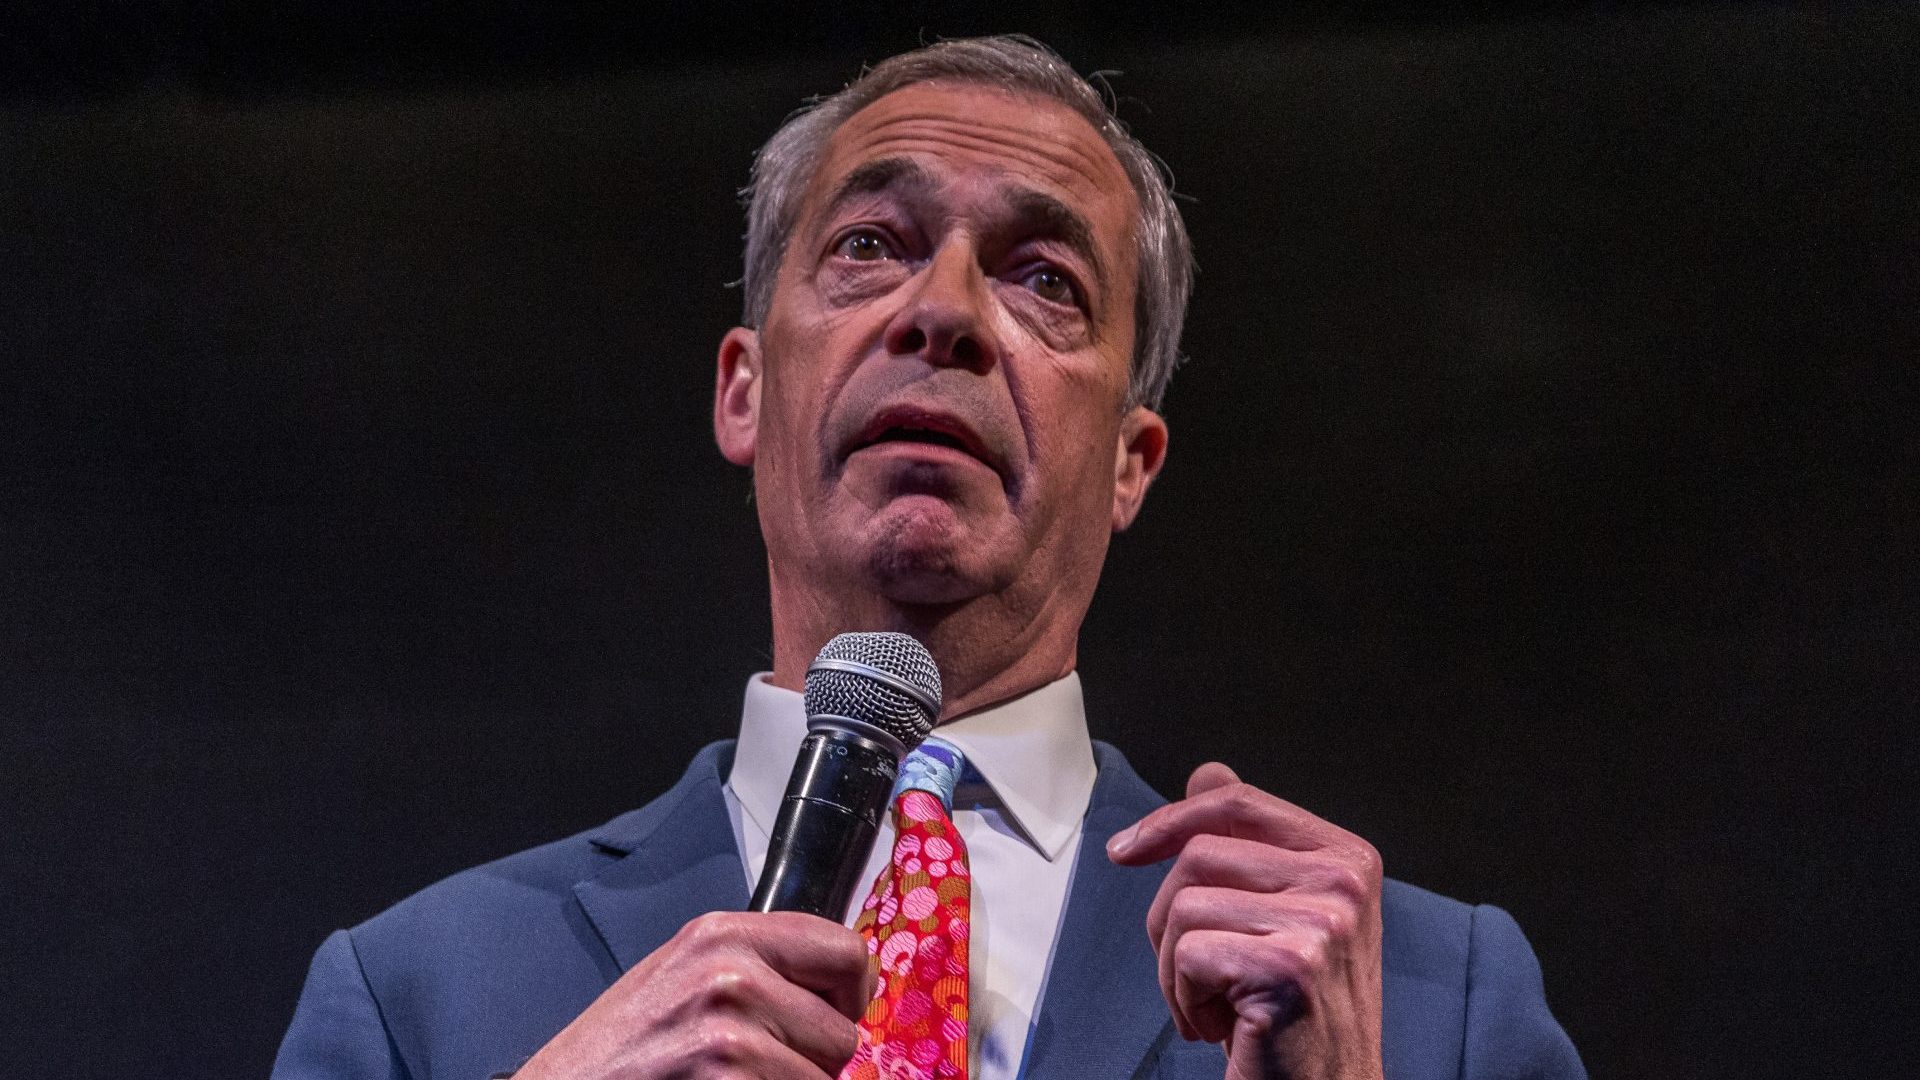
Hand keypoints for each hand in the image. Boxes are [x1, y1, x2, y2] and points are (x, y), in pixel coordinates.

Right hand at [515, 910, 871, 1079]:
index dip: (848, 996)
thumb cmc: (619, 1053)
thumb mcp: (684, 978)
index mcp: (721, 935)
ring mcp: (729, 1035)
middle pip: (842, 1031)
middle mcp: (730, 974)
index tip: (830, 1016)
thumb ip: (758, 969)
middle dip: (814, 1061)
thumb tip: (844, 988)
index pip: (846, 952)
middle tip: (758, 1067)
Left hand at [1107, 763, 1384, 1079]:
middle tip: (1198, 975)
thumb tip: (1207, 773)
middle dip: (1169, 920)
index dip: (1169, 819)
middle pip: (1197, 854)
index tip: (1125, 851)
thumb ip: (1249, 842)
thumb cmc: (1298, 1015)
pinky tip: (1225, 1029)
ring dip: (1176, 970)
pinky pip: (1187, 956)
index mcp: (1347, 858)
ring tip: (1217, 1005)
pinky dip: (1186, 1001)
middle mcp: (1344, 883)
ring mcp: (1321, 925)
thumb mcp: (1284, 916)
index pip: (1237, 802)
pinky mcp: (1289, 969)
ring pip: (1183, 906)